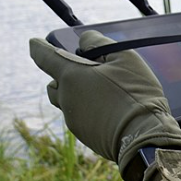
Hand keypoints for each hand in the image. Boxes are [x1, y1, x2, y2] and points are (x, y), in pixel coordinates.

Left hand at [29, 30, 180, 174]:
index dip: (38, 47)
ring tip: (106, 94)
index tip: (34, 43)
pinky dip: (92, 112)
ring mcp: (75, 121)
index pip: (43, 56)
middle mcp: (66, 99)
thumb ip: (99, 43)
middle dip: (64, 76)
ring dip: (80, 95)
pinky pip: (84, 119)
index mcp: (71, 76)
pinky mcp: (86, 137)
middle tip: (88, 73)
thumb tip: (84, 41)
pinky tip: (114, 112)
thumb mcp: (124, 57)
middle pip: (54, 84)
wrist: (145, 138)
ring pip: (69, 103)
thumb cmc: (136, 94)